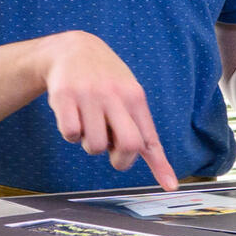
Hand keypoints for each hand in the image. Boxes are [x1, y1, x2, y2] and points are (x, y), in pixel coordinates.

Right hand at [40, 32, 176, 188]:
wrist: (72, 49)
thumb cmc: (106, 80)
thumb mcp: (128, 95)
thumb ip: (141, 129)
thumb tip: (161, 169)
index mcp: (134, 96)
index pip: (149, 138)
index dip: (160, 165)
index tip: (170, 187)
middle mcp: (114, 95)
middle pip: (128, 145)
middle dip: (120, 160)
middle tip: (112, 153)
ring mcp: (89, 95)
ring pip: (96, 145)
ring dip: (91, 145)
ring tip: (90, 125)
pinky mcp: (64, 97)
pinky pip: (71, 134)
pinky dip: (71, 134)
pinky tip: (73, 117)